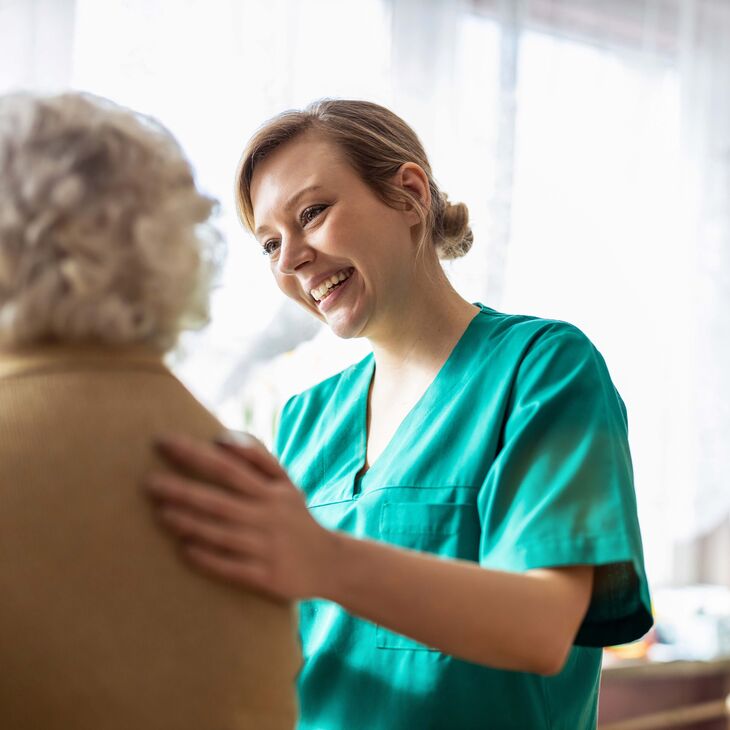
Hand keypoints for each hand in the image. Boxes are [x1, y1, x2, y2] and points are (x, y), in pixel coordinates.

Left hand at [144, 433, 337, 601]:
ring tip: (161, 514)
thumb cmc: (296, 517)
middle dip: (184, 490)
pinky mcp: (267, 577)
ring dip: (191, 523)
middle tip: (148, 483)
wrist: (329, 563)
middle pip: (220, 501)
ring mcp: (267, 548)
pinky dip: (209, 559)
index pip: (229, 467)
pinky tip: (184, 550)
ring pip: (223, 534)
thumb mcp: (285, 483)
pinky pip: (233, 568)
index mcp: (271, 492)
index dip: (196, 454)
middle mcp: (268, 517)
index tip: (164, 442)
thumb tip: (221, 438)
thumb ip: (257, 457)